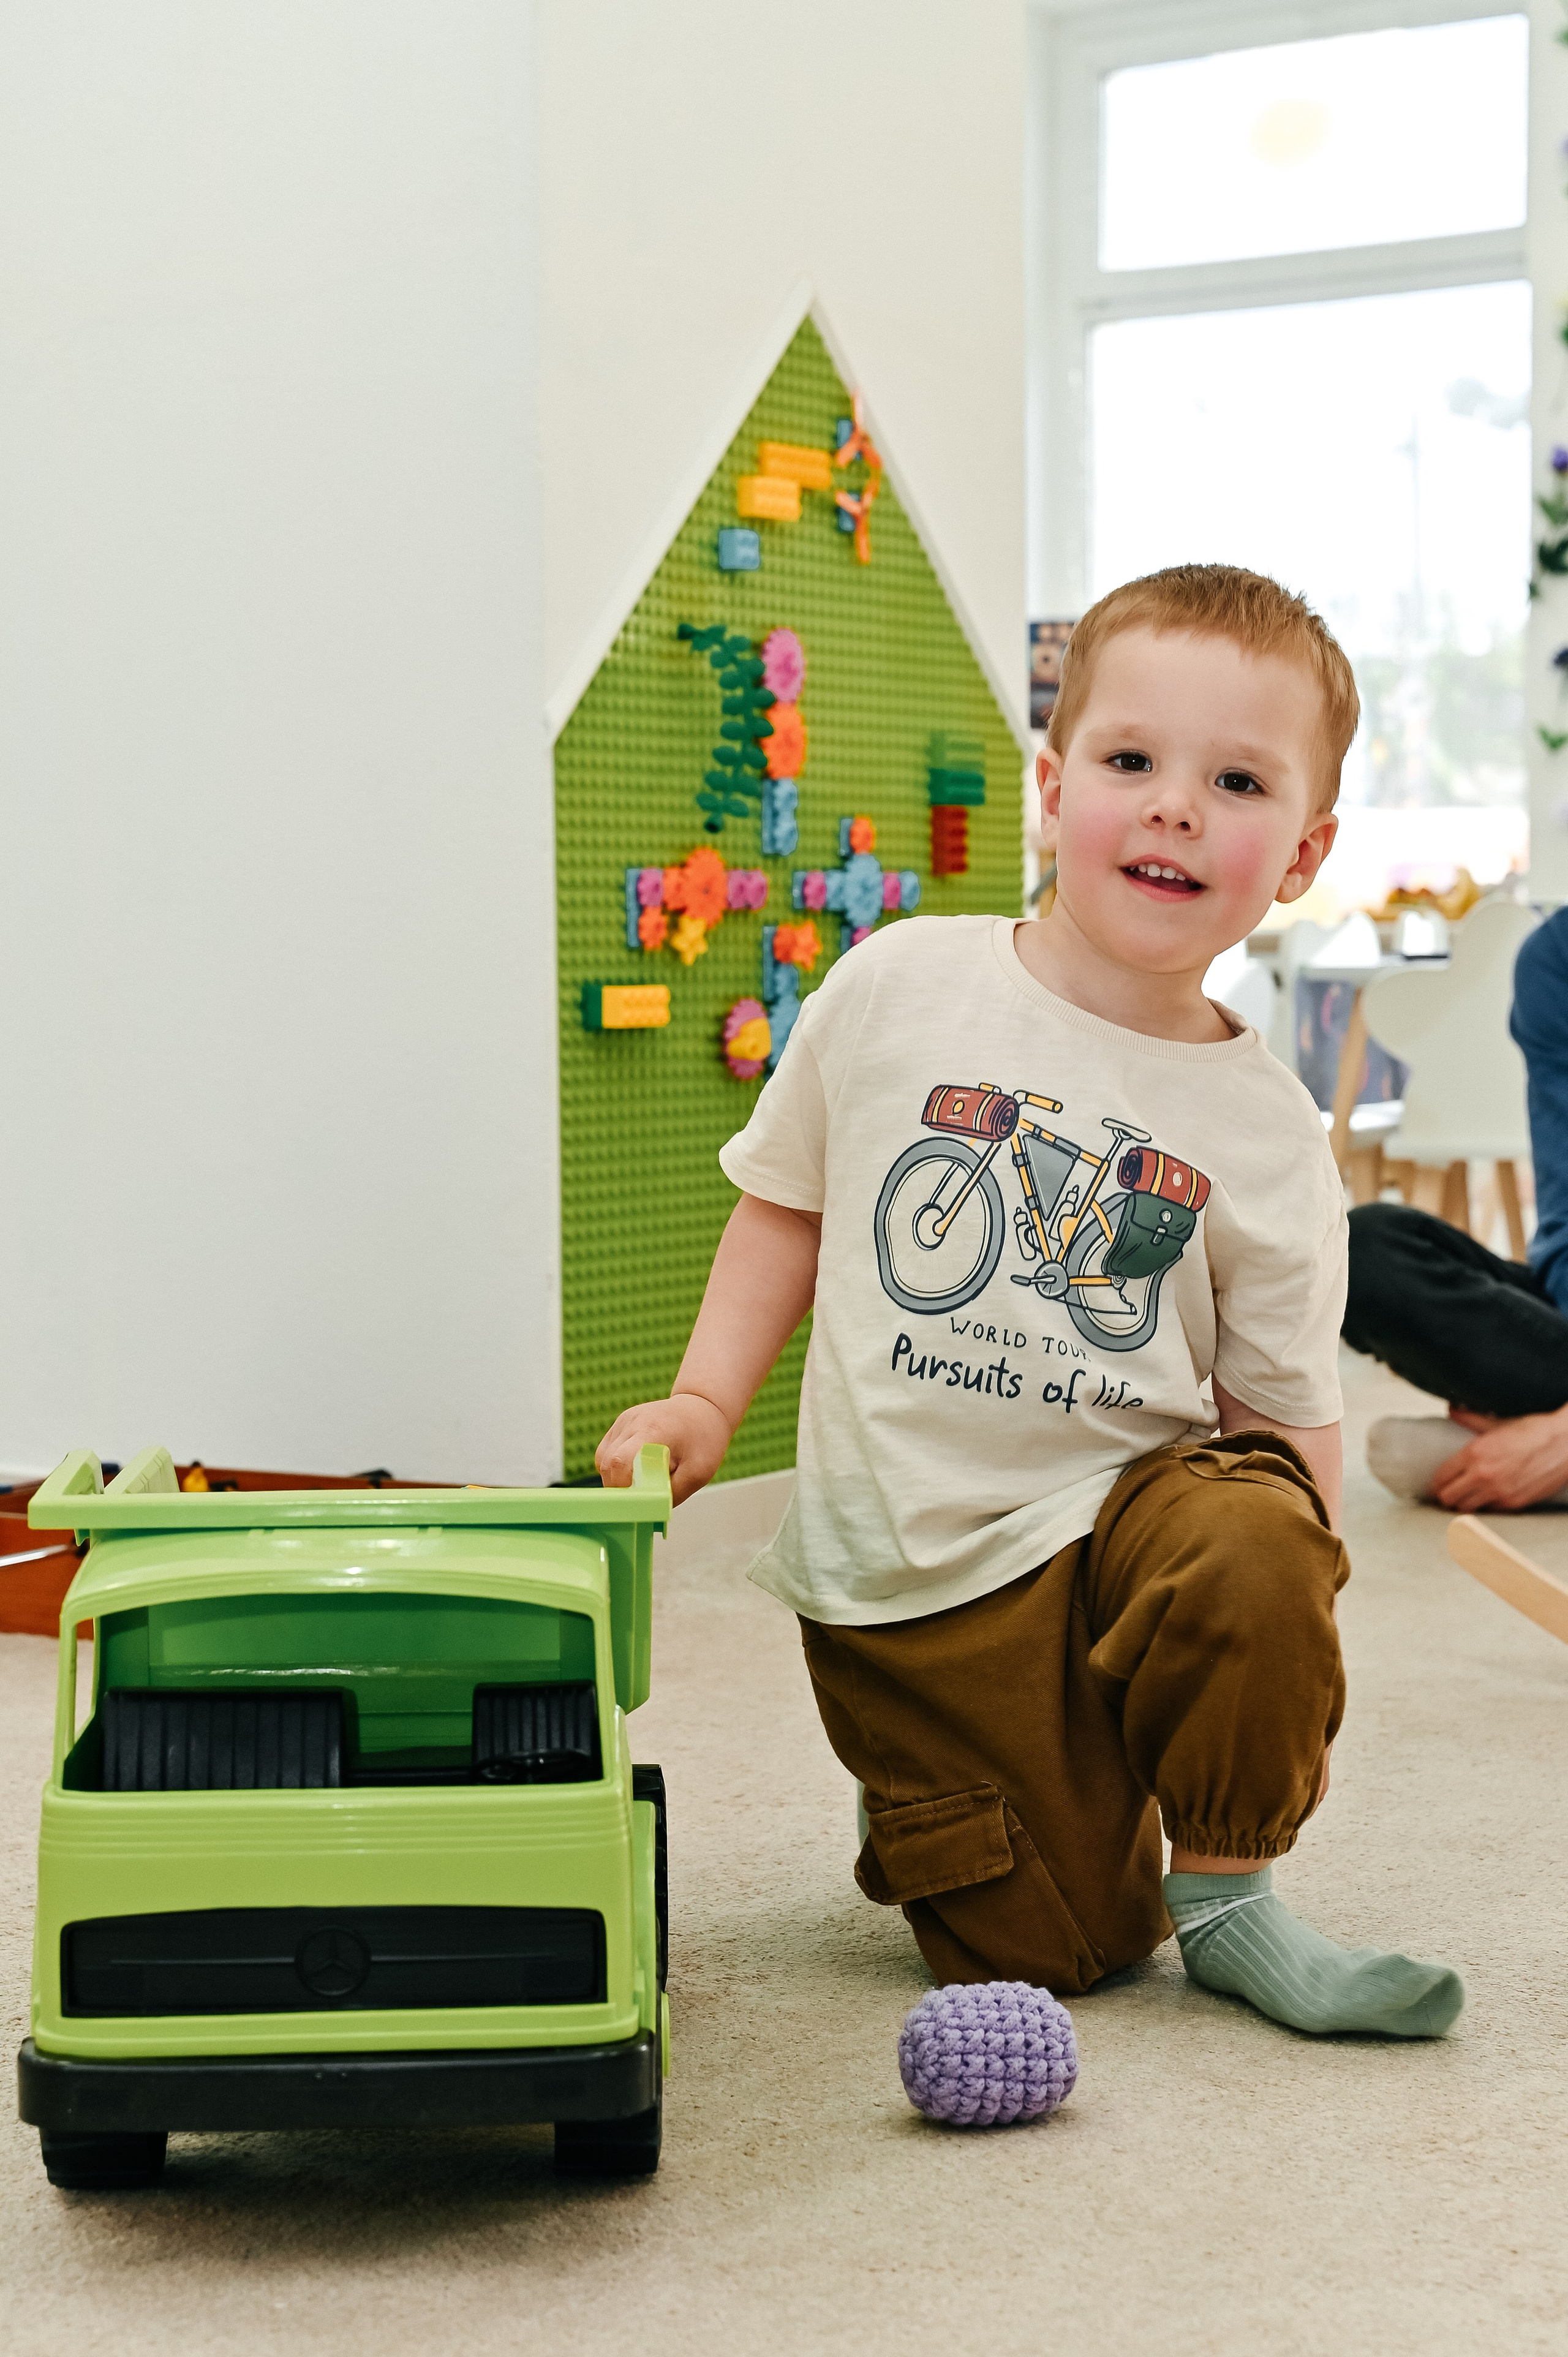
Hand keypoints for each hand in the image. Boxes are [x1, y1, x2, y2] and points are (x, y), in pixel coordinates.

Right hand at [595, 1393, 732, 1505]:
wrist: (703, 1407)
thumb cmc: (704, 1439)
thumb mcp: (698, 1473)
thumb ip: (672, 1494)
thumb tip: (647, 1513)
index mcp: (652, 1431)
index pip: (620, 1462)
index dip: (623, 1487)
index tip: (637, 1501)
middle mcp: (632, 1422)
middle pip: (608, 1464)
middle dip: (621, 1487)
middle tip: (642, 1496)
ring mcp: (624, 1420)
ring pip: (603, 1459)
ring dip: (617, 1478)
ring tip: (641, 1480)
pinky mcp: (621, 1423)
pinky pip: (606, 1451)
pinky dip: (615, 1467)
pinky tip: (635, 1468)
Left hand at [1432, 1406, 1567, 1512]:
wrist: (1565, 1443)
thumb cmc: (1533, 1430)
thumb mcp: (1498, 1421)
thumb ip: (1470, 1418)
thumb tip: (1452, 1408)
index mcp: (1475, 1453)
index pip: (1441, 1478)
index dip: (1436, 1482)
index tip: (1437, 1482)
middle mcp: (1484, 1475)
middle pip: (1448, 1498)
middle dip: (1445, 1495)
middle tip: (1448, 1491)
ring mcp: (1500, 1492)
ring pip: (1467, 1509)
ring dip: (1463, 1503)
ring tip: (1464, 1497)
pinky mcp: (1515, 1503)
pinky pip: (1490, 1511)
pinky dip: (1485, 1507)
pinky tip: (1487, 1498)